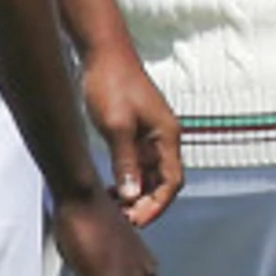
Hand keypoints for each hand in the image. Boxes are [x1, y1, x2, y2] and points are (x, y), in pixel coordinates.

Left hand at [80, 44, 181, 226]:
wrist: (103, 54)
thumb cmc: (112, 83)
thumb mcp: (117, 125)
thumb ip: (125, 161)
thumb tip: (132, 195)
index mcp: (167, 136)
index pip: (172, 182)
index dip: (157, 205)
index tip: (137, 221)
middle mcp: (163, 139)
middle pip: (163, 183)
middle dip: (146, 204)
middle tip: (122, 220)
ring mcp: (150, 136)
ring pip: (150, 177)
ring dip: (136, 195)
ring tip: (115, 209)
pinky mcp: (136, 133)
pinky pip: (137, 166)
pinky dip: (128, 181)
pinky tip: (111, 189)